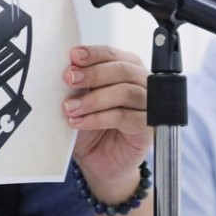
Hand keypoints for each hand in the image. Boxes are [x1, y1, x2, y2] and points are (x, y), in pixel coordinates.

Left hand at [62, 44, 151, 199]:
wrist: (97, 162)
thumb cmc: (89, 126)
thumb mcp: (80, 100)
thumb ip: (78, 83)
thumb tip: (66, 66)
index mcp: (126, 68)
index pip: (112, 54)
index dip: (93, 54)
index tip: (73, 56)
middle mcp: (142, 84)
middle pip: (123, 70)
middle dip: (93, 73)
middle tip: (68, 78)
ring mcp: (149, 106)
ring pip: (125, 92)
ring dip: (93, 99)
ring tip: (69, 107)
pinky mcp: (148, 129)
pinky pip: (125, 117)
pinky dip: (98, 118)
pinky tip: (79, 122)